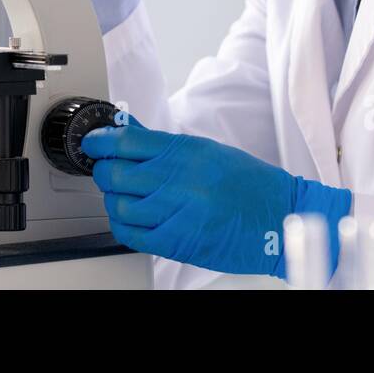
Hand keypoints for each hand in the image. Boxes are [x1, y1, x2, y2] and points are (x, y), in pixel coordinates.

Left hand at [82, 120, 353, 278]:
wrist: (281, 217)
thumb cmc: (250, 184)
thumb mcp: (206, 151)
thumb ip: (163, 144)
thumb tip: (128, 130)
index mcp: (186, 152)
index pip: (126, 141)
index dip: (99, 141)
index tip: (92, 143)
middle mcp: (178, 180)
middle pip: (115, 173)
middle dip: (104, 172)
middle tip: (108, 171)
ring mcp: (176, 213)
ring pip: (118, 205)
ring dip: (114, 200)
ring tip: (124, 196)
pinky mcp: (177, 242)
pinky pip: (131, 234)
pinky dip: (123, 225)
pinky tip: (130, 219)